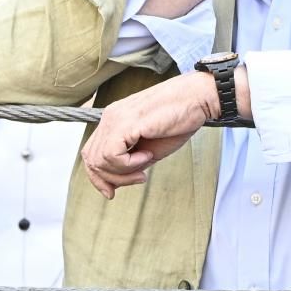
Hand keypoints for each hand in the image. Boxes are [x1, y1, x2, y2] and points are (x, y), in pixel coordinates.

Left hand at [81, 73, 219, 198]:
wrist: (199, 98)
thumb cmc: (179, 120)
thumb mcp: (148, 150)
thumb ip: (128, 164)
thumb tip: (112, 184)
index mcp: (113, 121)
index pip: (91, 154)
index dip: (98, 178)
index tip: (112, 192)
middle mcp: (110, 117)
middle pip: (91, 160)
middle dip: (112, 179)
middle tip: (139, 178)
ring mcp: (115, 118)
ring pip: (100, 160)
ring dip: (123, 173)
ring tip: (145, 165)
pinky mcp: (125, 122)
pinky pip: (112, 155)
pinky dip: (128, 164)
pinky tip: (147, 155)